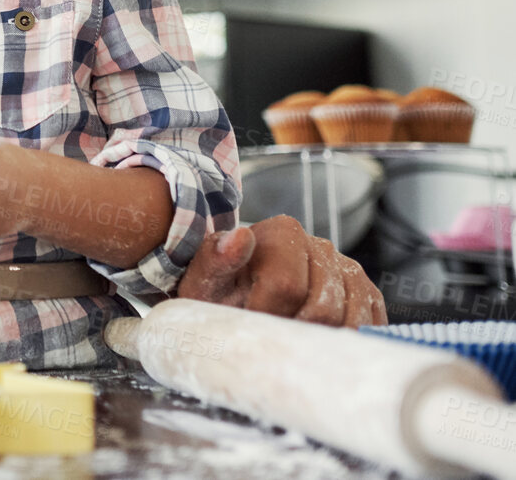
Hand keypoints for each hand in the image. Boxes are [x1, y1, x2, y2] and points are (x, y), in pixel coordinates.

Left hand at [177, 215, 385, 326]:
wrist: (238, 295)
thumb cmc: (221, 290)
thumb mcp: (206, 278)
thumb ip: (216, 258)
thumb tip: (240, 238)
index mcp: (282, 232)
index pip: (287, 287)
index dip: (267, 316)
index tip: (249, 324)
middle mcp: (321, 246)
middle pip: (322, 309)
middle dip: (293, 332)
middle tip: (270, 334)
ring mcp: (348, 269)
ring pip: (350, 320)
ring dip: (320, 340)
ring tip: (290, 337)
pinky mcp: (365, 292)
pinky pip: (370, 325)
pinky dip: (348, 342)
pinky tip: (321, 344)